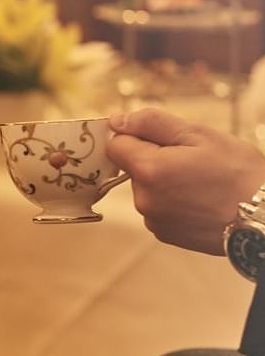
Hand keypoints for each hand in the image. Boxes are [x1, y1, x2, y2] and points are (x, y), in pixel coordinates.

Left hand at [106, 108, 264, 254]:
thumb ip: (152, 123)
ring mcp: (154, 220)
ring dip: (167, 181)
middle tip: (196, 160)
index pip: (116, 144)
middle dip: (157, 158)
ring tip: (204, 182)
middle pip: (134, 167)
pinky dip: (175, 201)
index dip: (137, 136)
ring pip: (148, 188)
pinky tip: (202, 200)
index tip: (165, 138)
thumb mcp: (200, 134)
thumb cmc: (239, 172)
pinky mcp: (166, 234)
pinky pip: (160, 208)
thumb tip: (117, 121)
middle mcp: (143, 199)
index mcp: (148, 170)